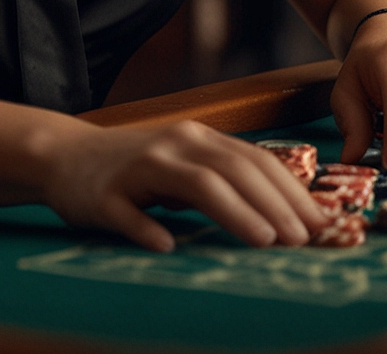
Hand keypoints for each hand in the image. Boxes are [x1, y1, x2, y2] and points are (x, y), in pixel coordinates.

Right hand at [42, 120, 329, 252]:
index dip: (291, 190)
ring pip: (194, 184)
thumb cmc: (136, 168)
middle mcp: (175, 145)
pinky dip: (148, 229)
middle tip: (303, 237)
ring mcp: (139, 167)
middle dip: (274, 203)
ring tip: (264, 240)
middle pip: (233, 169)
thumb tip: (283, 214)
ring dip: (234, 212)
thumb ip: (224, 179)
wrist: (65, 156)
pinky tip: (168, 247)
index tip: (321, 221)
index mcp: (198, 139)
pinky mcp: (104, 194)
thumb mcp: (184, 164)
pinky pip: (128, 213)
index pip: (255, 160)